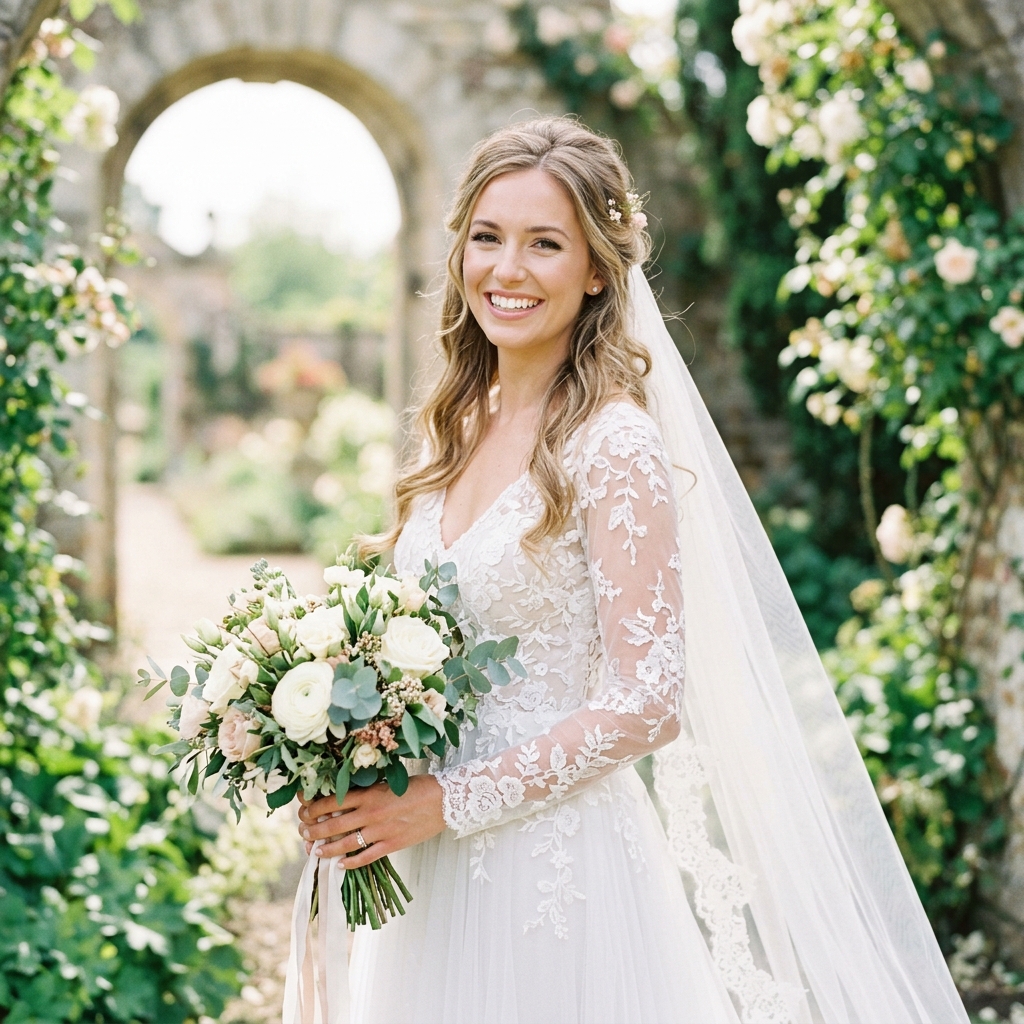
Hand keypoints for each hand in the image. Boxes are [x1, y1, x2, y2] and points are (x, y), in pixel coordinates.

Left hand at [296, 774, 445, 868]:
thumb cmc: (417, 787)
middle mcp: (372, 812)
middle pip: (333, 824)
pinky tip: (340, 865)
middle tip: (304, 833)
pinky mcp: (392, 844)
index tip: (304, 811)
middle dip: (314, 830)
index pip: (333, 801)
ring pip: (345, 843)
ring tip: (315, 851)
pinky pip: (366, 857)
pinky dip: (351, 862)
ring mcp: (381, 830)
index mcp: (370, 793)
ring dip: (327, 848)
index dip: (314, 808)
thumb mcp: (389, 783)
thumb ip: (368, 791)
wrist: (444, 800)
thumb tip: (344, 798)